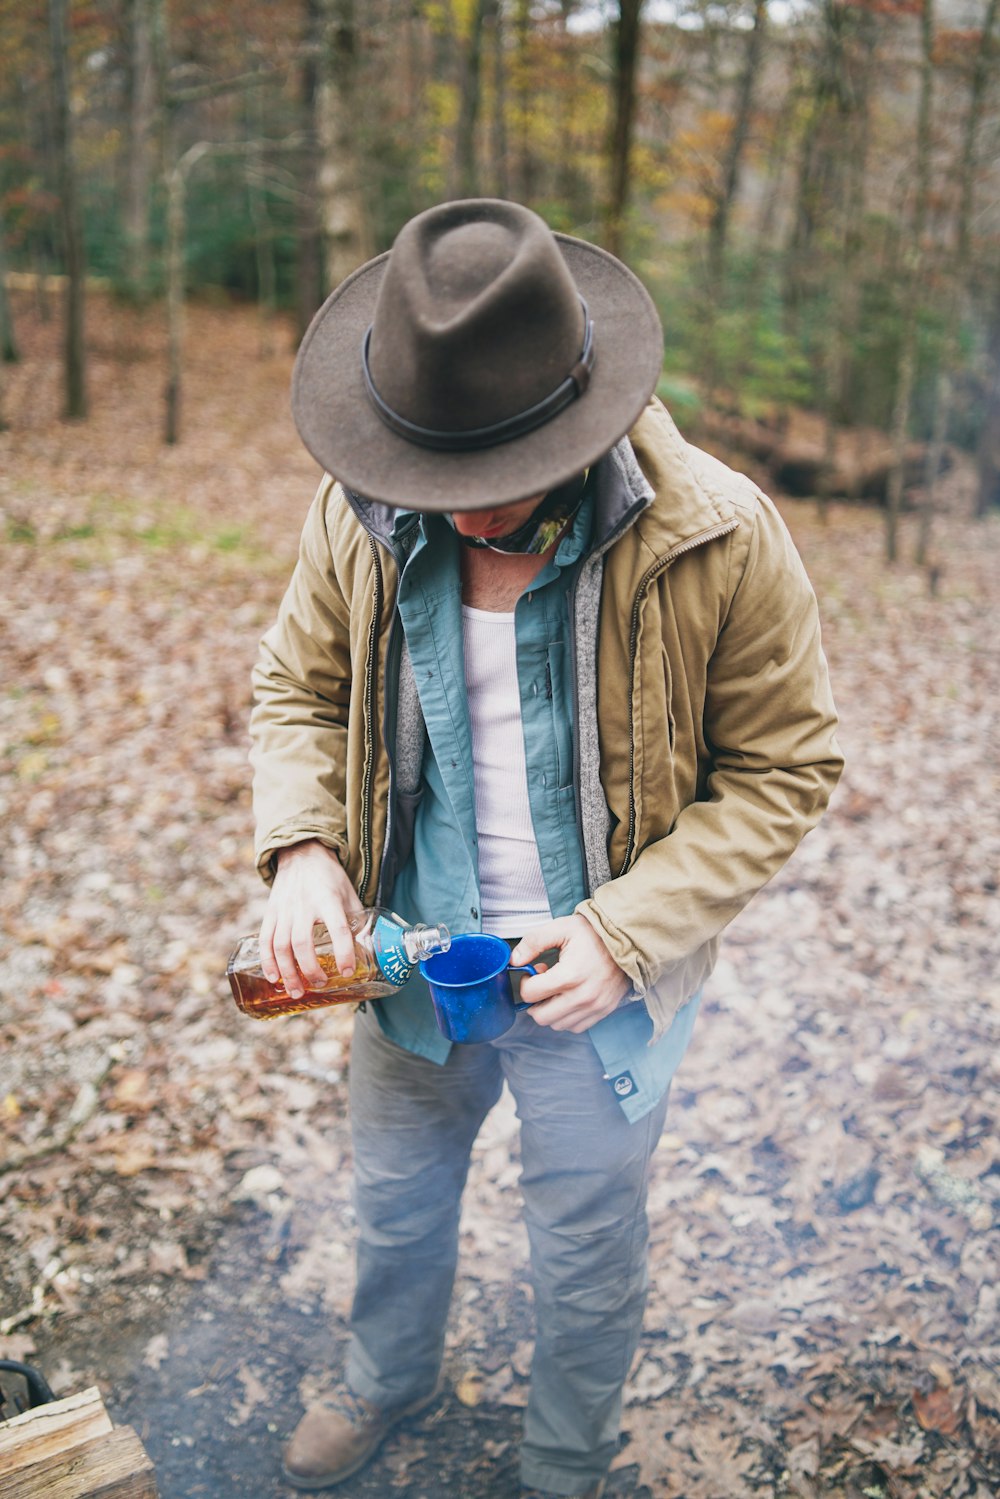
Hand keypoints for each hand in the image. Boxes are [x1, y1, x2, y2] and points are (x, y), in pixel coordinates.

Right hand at [259, 841, 363, 998]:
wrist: (302, 854)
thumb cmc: (330, 877)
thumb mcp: (349, 893)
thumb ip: (356, 920)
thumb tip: (368, 949)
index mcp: (328, 899)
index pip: (338, 929)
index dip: (344, 952)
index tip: (347, 971)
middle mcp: (304, 905)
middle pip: (302, 942)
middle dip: (310, 969)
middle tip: (320, 984)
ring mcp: (284, 909)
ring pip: (281, 945)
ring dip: (288, 972)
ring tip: (297, 991)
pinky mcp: (271, 912)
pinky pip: (265, 940)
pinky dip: (268, 961)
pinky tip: (274, 978)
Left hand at [510, 915, 631, 1032]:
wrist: (627, 940)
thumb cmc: (593, 933)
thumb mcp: (560, 928)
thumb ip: (533, 942)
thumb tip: (514, 961)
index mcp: (569, 975)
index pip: (530, 994)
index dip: (526, 981)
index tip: (535, 971)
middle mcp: (582, 996)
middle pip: (541, 1016)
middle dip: (535, 1001)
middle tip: (543, 984)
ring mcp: (595, 1007)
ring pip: (558, 1024)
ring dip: (551, 1010)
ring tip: (559, 989)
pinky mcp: (603, 1011)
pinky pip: (576, 1026)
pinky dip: (567, 1017)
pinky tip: (570, 998)